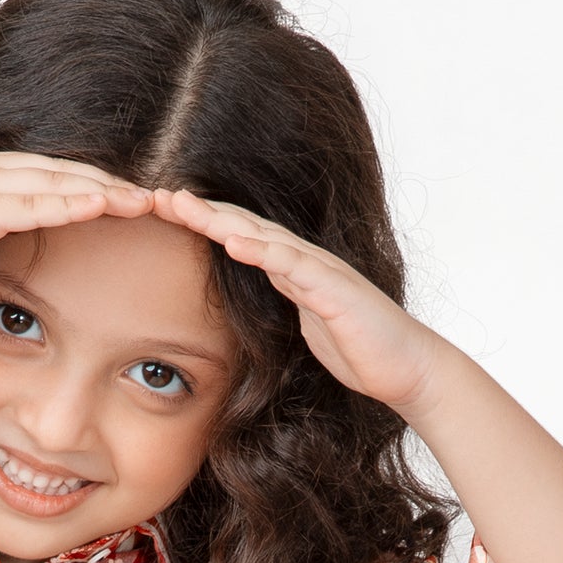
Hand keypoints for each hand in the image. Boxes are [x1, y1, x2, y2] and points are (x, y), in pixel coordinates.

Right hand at [0, 134, 154, 299]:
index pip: (50, 170)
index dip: (91, 180)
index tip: (129, 194)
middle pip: (63, 171)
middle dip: (111, 184)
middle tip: (155, 197)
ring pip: (55, 184)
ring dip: (102, 193)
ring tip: (143, 203)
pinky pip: (32, 206)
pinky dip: (68, 205)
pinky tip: (99, 208)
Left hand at [150, 185, 443, 419]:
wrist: (406, 367)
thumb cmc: (359, 348)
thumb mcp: (306, 325)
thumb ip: (285, 305)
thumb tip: (261, 301)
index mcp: (293, 270)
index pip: (240, 238)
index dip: (203, 224)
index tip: (163, 216)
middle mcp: (305, 261)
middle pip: (243, 225)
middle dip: (200, 210)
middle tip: (156, 195)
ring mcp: (320, 270)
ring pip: (262, 235)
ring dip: (220, 219)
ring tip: (182, 205)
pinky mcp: (335, 289)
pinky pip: (293, 264)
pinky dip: (262, 250)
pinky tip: (233, 240)